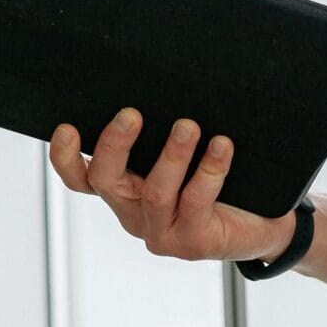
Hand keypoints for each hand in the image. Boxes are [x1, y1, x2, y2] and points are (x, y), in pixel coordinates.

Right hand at [47, 109, 294, 264]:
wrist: (261, 225)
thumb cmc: (217, 183)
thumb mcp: (183, 156)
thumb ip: (164, 133)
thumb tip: (163, 84)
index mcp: (124, 190)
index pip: (81, 178)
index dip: (65, 157)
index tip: (66, 128)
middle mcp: (134, 213)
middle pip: (106, 182)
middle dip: (115, 145)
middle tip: (131, 114)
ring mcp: (161, 232)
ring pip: (154, 192)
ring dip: (171, 155)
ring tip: (188, 126)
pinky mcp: (193, 242)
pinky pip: (196, 201)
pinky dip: (209, 170)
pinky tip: (222, 146)